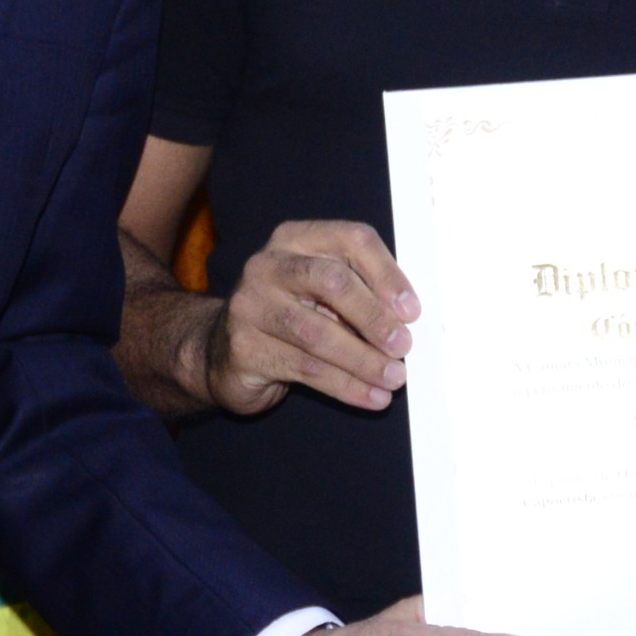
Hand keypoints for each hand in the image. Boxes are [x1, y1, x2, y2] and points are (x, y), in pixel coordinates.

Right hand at [199, 220, 414, 416]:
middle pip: (332, 281)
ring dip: (364, 360)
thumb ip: (359, 292)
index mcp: (296, 238)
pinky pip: (306, 369)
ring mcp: (250, 306)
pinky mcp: (244, 349)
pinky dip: (346, 386)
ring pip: (319, 333)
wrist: (224, 351)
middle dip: (374, 317)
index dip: (387, 274)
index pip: (351, 240)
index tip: (411, 310)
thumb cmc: (290, 315)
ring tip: (395, 378)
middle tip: (403, 346)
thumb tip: (406, 319)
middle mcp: (268, 265)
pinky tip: (372, 397)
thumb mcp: (321, 292)